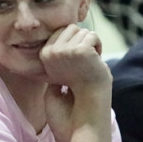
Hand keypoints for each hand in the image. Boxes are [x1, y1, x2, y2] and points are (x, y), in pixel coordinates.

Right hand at [41, 26, 110, 141]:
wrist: (86, 112)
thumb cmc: (75, 96)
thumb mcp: (59, 74)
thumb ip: (58, 55)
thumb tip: (68, 33)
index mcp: (43, 55)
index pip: (61, 32)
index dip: (74, 45)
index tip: (76, 66)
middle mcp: (50, 51)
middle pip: (71, 28)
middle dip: (82, 43)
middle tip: (83, 66)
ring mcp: (64, 50)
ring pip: (83, 32)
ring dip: (91, 47)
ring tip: (88, 67)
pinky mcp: (78, 51)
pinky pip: (93, 36)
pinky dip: (99, 48)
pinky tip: (95, 64)